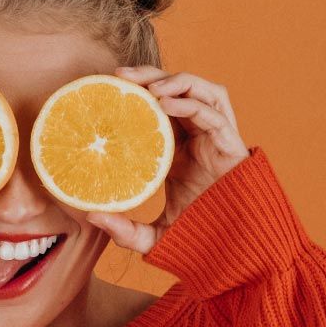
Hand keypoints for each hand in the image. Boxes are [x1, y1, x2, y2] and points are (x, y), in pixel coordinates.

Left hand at [86, 66, 250, 253]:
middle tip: (120, 75)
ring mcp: (216, 139)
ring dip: (175, 80)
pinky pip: (213, 113)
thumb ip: (124, 230)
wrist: (234, 251)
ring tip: (148, 87)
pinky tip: (166, 104)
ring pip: (201, 90)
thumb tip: (91, 217)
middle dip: (150, 75)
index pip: (158, 106)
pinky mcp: (232, 145)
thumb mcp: (153, 235)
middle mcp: (197, 137)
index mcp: (178, 148)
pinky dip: (190, 103)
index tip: (108, 87)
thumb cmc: (197, 237)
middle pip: (177, 89)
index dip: (137, 92)